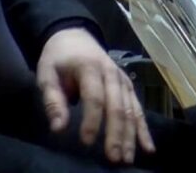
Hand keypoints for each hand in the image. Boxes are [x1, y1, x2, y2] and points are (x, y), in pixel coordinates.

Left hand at [37, 27, 154, 164]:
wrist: (75, 37)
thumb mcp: (47, 74)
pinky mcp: (128, 87)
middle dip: (116, 133)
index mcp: (90, 67)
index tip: (86, 142)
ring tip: (127, 158)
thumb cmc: (59, 59)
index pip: (94, 97)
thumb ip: (53, 100)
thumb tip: (58, 128)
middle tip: (113, 157)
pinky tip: (147, 147)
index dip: (92, 120)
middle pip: (117, 106)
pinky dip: (143, 129)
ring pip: (130, 110)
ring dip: (130, 136)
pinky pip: (137, 109)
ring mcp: (123, 80)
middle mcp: (111, 73)